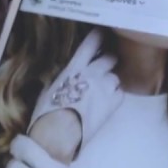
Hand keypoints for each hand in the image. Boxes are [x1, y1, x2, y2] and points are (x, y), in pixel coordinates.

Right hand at [29, 28, 122, 157]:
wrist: (59, 135)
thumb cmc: (47, 113)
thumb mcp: (50, 89)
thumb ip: (63, 78)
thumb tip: (67, 76)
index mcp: (74, 68)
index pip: (90, 45)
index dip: (98, 36)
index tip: (102, 32)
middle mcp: (92, 74)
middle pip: (109, 59)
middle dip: (107, 61)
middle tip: (104, 67)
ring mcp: (104, 89)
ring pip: (115, 77)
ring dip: (111, 81)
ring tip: (103, 90)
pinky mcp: (112, 105)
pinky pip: (120, 93)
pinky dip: (116, 95)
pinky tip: (108, 101)